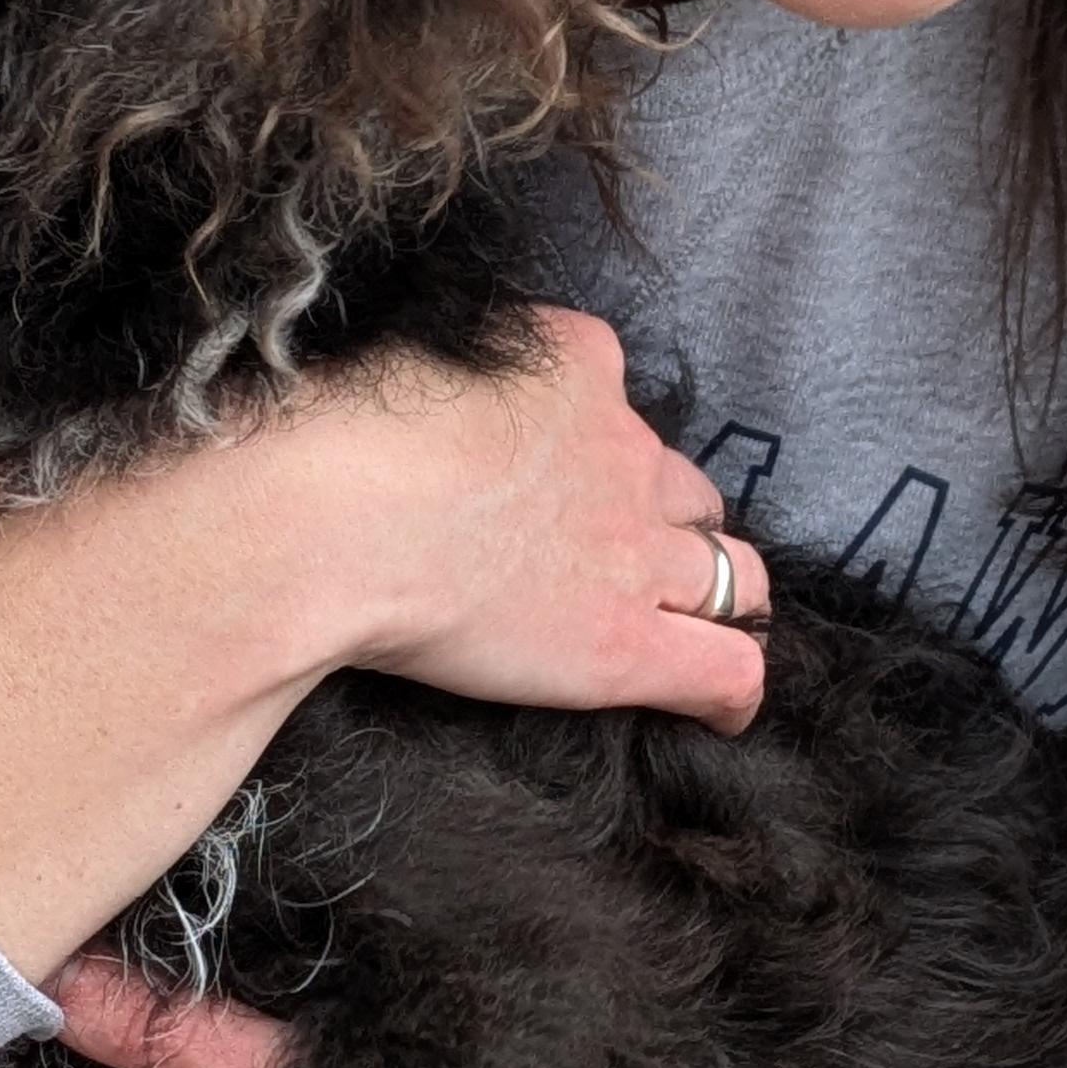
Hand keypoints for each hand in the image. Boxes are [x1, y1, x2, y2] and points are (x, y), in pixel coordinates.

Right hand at [295, 306, 770, 727]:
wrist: (334, 512)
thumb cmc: (333, 429)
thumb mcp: (406, 356)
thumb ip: (449, 379)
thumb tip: (418, 402)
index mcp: (573, 362)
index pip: (615, 396)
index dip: (596, 444)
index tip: (557, 474)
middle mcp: (621, 447)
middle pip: (684, 489)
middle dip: (669, 521)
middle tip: (622, 558)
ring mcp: (633, 548)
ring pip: (729, 572)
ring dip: (721, 598)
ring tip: (701, 628)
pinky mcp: (623, 642)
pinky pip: (723, 669)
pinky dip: (733, 692)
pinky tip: (725, 711)